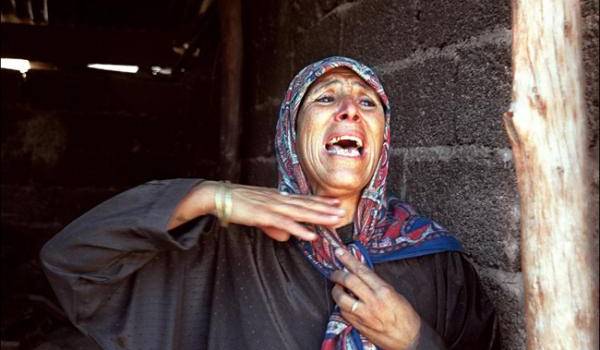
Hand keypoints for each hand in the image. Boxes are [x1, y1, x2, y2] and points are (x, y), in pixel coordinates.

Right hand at [169, 181, 345, 240]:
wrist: (216, 195)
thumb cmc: (235, 204)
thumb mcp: (258, 216)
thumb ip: (273, 226)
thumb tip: (287, 235)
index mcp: (276, 197)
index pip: (302, 199)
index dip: (320, 202)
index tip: (336, 203)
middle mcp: (277, 199)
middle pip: (306, 204)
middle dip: (325, 209)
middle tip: (343, 211)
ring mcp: (271, 205)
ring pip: (301, 212)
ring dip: (319, 217)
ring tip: (335, 220)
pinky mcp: (263, 214)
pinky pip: (285, 223)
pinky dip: (299, 229)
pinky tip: (311, 235)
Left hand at [330, 248, 420, 349]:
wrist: (410, 340)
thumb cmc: (405, 317)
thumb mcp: (394, 294)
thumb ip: (377, 284)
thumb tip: (362, 274)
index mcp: (383, 291)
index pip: (361, 270)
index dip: (348, 259)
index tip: (339, 252)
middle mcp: (372, 302)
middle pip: (348, 281)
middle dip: (338, 274)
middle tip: (334, 272)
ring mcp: (364, 315)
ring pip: (340, 297)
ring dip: (336, 290)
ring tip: (337, 287)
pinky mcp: (358, 325)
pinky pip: (343, 312)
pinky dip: (340, 304)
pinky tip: (343, 302)